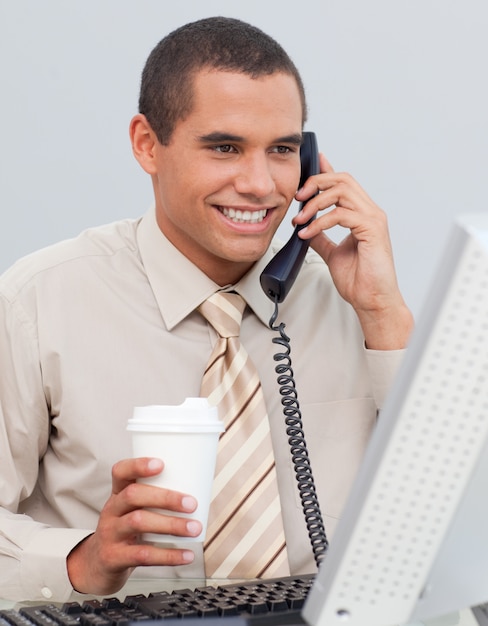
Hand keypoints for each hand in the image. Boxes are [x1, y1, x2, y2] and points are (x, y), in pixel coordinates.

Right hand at [66, 457, 201, 595]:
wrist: (97, 567)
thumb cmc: (126, 531)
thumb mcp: (133, 510)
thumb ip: (156, 499)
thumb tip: (201, 488)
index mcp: (118, 494)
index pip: (121, 471)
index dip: (138, 465)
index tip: (161, 464)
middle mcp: (111, 510)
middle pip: (133, 495)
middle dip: (165, 497)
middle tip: (191, 503)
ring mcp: (110, 534)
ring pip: (138, 522)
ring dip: (171, 525)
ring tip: (194, 528)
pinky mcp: (113, 558)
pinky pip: (142, 555)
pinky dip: (168, 556)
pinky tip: (187, 555)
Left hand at [294, 154, 412, 349]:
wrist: (372, 300)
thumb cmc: (359, 280)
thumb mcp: (332, 253)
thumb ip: (321, 237)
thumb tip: (305, 227)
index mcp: (362, 214)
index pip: (344, 183)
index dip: (326, 170)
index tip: (307, 167)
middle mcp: (370, 212)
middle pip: (343, 179)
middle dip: (316, 183)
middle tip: (297, 198)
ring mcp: (373, 219)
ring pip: (341, 191)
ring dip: (315, 203)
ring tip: (299, 220)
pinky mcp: (372, 229)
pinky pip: (341, 214)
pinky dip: (320, 222)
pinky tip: (307, 233)